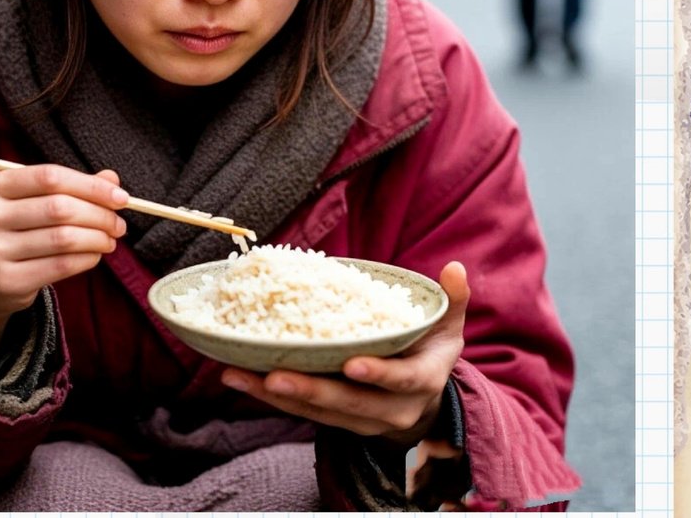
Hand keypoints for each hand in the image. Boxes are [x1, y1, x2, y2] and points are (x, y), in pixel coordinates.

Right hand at [0, 164, 127, 318]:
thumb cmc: (18, 229)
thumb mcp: (36, 201)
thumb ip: (72, 187)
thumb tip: (112, 180)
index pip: (49, 177)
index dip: (90, 186)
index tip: (120, 197)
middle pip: (59, 207)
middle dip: (100, 215)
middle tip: (118, 224)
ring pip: (63, 238)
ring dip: (97, 238)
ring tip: (109, 240)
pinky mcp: (6, 280)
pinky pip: (60, 266)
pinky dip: (87, 259)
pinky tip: (94, 255)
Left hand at [221, 261, 469, 445]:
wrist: (423, 401)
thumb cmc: (430, 351)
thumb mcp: (446, 325)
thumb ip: (451, 299)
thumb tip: (454, 269)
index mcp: (421, 382)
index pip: (403, 381)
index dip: (379, 374)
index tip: (351, 363)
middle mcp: (392, 409)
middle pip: (349, 404)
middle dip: (311, 391)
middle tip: (274, 375)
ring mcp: (361, 420)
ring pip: (317, 412)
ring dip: (275, 396)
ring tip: (236, 375)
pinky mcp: (334, 420)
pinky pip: (300, 412)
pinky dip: (268, 396)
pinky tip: (237, 376)